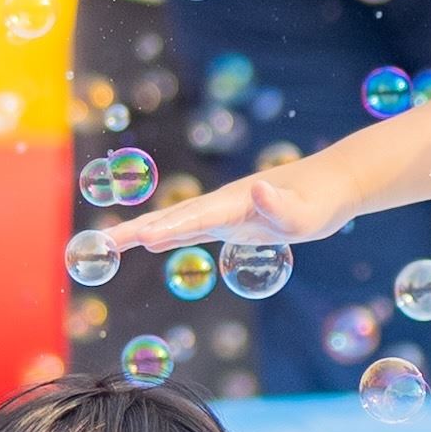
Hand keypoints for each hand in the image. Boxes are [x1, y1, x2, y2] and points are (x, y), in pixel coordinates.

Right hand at [93, 156, 355, 261]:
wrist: (330, 186)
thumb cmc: (320, 203)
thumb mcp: (305, 213)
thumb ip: (280, 206)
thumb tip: (258, 191)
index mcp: (234, 204)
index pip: (195, 219)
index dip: (167, 228)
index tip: (140, 238)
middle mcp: (222, 205)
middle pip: (172, 219)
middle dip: (136, 232)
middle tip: (100, 245)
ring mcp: (223, 212)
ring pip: (176, 221)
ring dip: (142, 232)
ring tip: (109, 244)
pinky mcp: (230, 220)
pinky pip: (190, 228)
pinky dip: (166, 233)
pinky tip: (153, 241)